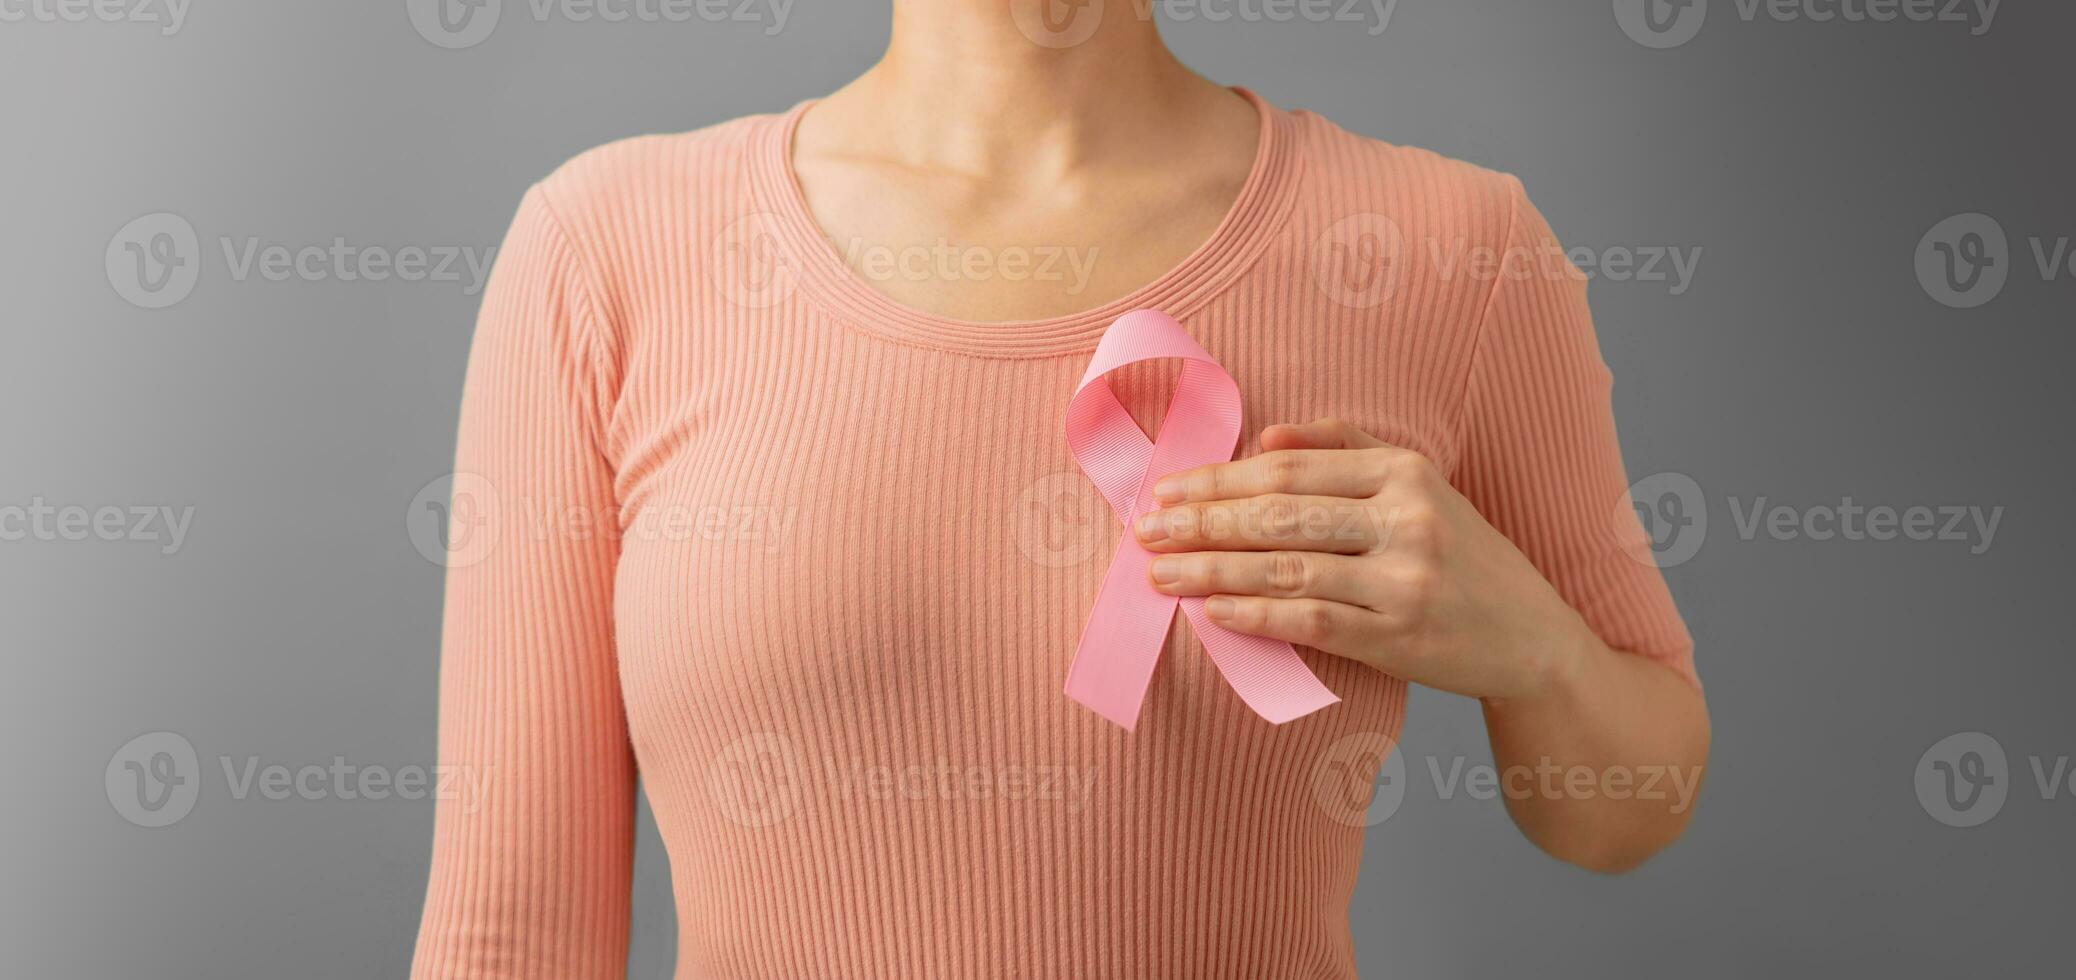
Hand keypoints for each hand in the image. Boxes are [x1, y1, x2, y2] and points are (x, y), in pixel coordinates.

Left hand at [1136, 417, 1594, 701]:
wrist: (1533, 638)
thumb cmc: (1462, 558)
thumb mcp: (1422, 485)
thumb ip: (1348, 448)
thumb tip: (1268, 438)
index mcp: (1405, 471)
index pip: (1289, 471)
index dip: (1219, 479)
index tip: (1166, 490)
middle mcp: (1408, 519)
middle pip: (1280, 514)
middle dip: (1202, 522)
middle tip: (1146, 531)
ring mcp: (1404, 581)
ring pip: (1287, 568)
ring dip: (1212, 572)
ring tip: (1160, 575)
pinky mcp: (1400, 638)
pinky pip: (1311, 621)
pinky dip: (1256, 616)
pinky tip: (1213, 613)